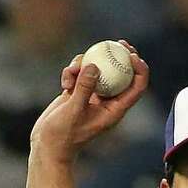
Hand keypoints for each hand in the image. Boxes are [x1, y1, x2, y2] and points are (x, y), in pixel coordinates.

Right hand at [29, 41, 149, 163]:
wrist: (48, 146)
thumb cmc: (63, 135)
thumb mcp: (73, 111)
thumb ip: (84, 88)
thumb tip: (93, 66)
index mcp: (114, 110)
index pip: (136, 87)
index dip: (139, 69)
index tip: (131, 54)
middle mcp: (107, 102)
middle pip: (122, 74)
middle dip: (122, 56)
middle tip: (119, 42)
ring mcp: (92, 96)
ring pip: (98, 69)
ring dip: (85, 64)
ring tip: (72, 73)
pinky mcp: (78, 92)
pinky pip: (80, 72)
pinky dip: (72, 71)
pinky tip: (64, 83)